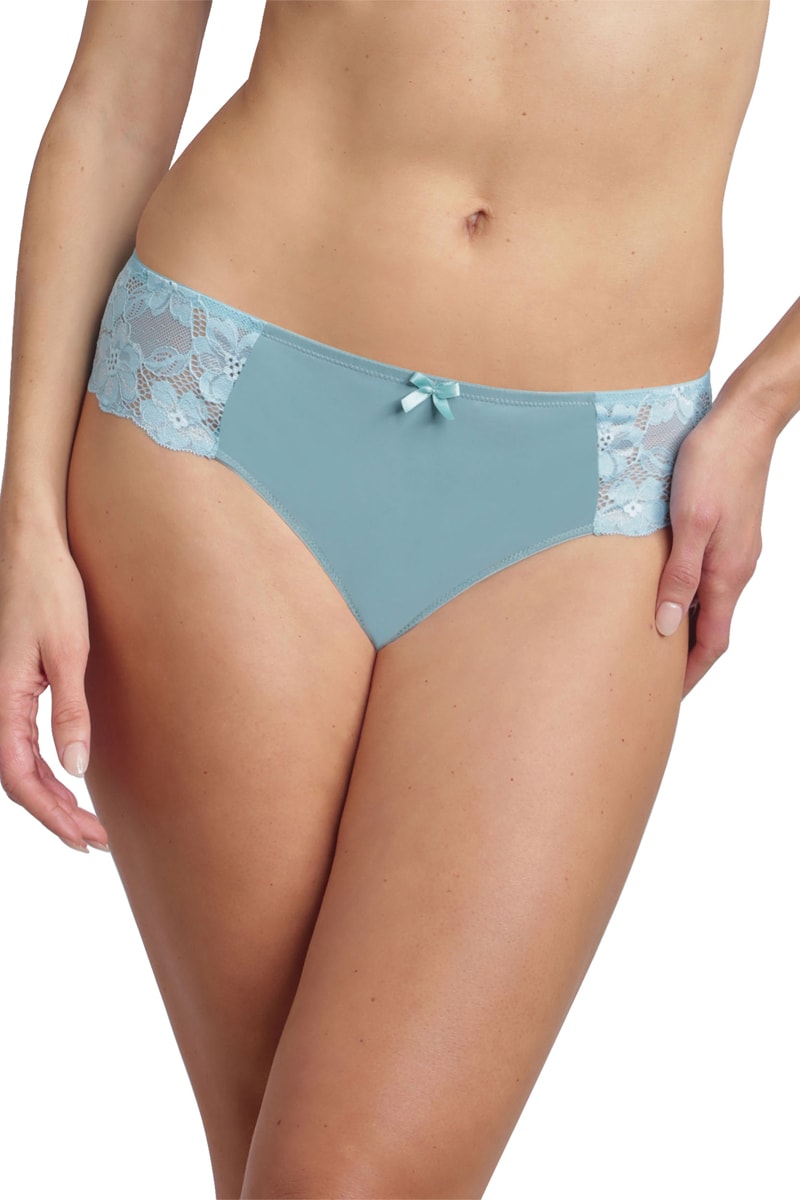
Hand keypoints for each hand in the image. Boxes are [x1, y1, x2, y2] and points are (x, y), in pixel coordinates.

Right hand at [0, 523, 107, 851]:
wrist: (33, 543)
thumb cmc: (50, 587)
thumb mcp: (69, 650)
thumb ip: (71, 710)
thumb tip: (76, 768)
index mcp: (3, 697)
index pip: (19, 777)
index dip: (51, 815)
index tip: (86, 839)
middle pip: (19, 778)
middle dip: (56, 816)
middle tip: (98, 842)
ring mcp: (3, 693)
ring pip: (19, 762)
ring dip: (51, 797)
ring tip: (87, 824)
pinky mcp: (15, 683)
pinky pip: (22, 740)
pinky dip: (45, 769)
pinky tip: (70, 779)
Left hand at [653, 372, 776, 698]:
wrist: (745, 418)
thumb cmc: (713, 462)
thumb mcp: (688, 521)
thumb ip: (679, 576)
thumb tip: (667, 627)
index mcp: (728, 573)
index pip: (712, 642)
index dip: (690, 674)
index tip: (666, 697)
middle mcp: (737, 568)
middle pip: (712, 628)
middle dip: (686, 658)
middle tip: (653, 678)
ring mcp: (736, 550)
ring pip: (711, 603)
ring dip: (687, 627)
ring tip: (653, 641)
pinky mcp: (730, 532)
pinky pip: (710, 578)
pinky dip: (690, 597)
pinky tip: (667, 591)